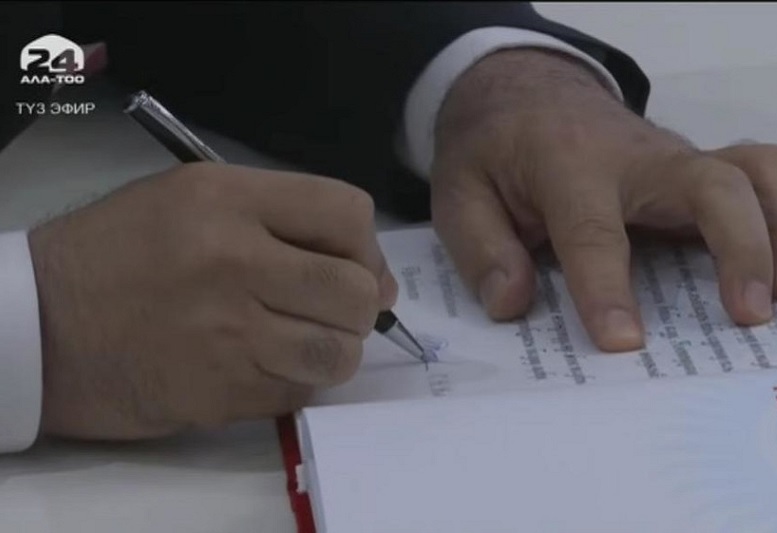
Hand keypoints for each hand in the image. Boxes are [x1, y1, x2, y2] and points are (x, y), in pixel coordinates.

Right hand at [28, 162, 396, 439]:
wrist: (39, 326)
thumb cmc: (117, 252)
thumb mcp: (190, 199)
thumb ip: (280, 219)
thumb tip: (370, 273)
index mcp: (226, 199)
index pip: (347, 212)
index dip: (368, 247)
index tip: (357, 268)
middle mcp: (233, 261)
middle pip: (355, 290)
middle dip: (360, 306)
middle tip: (332, 311)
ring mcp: (227, 333)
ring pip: (337, 352)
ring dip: (334, 350)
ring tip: (302, 341)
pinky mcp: (218, 392)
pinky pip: (297, 392)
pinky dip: (295, 383)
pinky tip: (263, 366)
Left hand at [431, 49, 776, 351]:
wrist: (524, 97)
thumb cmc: (491, 151)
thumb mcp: (458, 194)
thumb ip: (482, 248)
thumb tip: (513, 303)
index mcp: (566, 164)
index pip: (593, 228)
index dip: (607, 287)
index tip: (623, 342)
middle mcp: (635, 157)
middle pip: (710, 184)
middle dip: (739, 247)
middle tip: (748, 315)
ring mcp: (673, 159)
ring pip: (756, 171)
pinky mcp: (694, 168)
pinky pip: (759, 177)